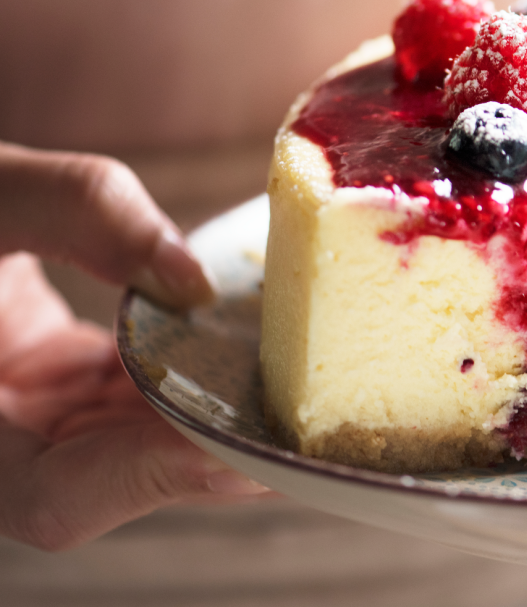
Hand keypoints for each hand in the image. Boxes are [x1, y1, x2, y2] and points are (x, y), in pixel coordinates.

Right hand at [0, 143, 267, 550]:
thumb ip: (82, 213)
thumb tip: (196, 277)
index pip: (57, 501)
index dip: (150, 480)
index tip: (237, 440)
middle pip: (115, 482)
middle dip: (214, 455)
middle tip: (311, 423)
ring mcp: (24, 414)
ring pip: (132, 440)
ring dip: (213, 409)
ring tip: (301, 378)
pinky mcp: (51, 377)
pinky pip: (128, 391)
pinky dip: (188, 367)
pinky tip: (248, 334)